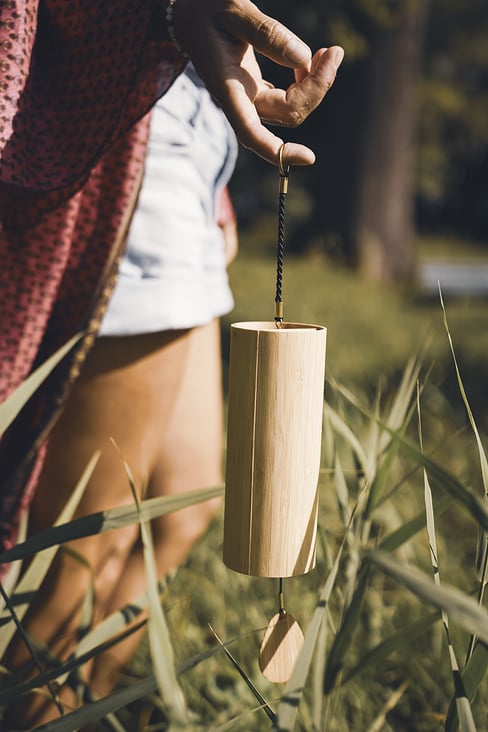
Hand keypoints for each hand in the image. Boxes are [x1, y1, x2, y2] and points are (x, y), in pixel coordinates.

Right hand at [173, 0, 343, 166]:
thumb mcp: (234, 9)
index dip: (278, 151)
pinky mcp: (256, 86)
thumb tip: (302, 59)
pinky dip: (307, 82)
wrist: (189, 8)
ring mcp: (249, 95)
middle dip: (316, 90)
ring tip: (329, 52)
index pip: (251, 133)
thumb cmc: (205, 5)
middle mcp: (239, 98)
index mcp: (227, 87)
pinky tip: (315, 58)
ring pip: (291, 108)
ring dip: (316, 86)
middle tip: (333, 52)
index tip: (309, 157)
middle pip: (287, 114)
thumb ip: (267, 34)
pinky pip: (288, 98)